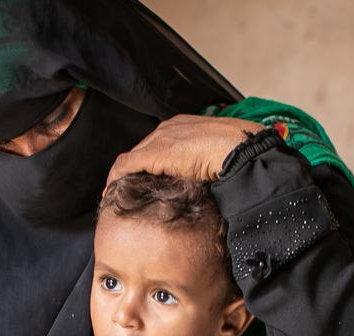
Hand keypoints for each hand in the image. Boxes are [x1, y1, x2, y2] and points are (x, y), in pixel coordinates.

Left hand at [107, 114, 262, 186]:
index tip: (144, 176)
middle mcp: (170, 128)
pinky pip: (126, 165)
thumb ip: (207, 163)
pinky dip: (116, 178)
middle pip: (142, 149)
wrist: (241, 150)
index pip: (159, 143)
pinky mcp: (154, 153)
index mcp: (186, 126)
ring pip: (132, 157)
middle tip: (126, 187)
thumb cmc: (239, 153)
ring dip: (123, 175)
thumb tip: (207, 179)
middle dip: (133, 169)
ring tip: (116, 191)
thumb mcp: (219, 157)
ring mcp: (161, 139)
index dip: (148, 162)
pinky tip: (112, 191)